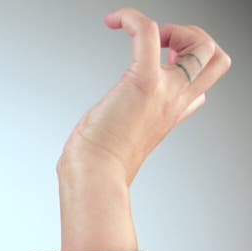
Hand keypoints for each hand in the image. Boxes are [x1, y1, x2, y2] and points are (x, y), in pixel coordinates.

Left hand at [58, 7, 230, 185]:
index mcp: (170, 115)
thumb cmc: (98, 162)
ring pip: (202, 44)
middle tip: (161, 45)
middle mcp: (175, 101)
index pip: (201, 88)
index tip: (160, 65)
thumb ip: (133, 128)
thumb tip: (126, 114)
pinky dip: (133, 18)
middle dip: (194, 39)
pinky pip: (148, 32)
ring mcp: (164, 90)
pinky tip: (113, 21)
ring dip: (176, 28)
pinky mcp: (142, 81)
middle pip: (216, 59)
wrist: (93, 174)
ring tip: (146, 36)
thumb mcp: (126, 143)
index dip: (187, 69)